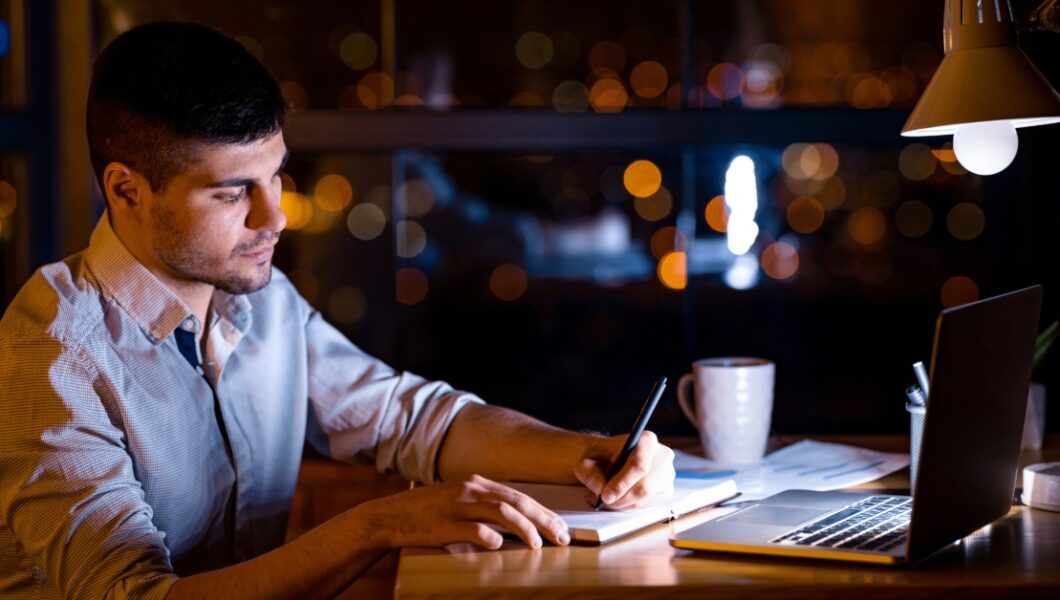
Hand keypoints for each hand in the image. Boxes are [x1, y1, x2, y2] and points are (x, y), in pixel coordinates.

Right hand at [358, 474, 569, 549]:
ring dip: (525, 528)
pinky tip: (500, 546)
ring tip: (538, 544)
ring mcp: (458, 505)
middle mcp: (470, 489)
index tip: (560, 526)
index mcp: (476, 483)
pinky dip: (491, 538)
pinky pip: (474, 530)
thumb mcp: (458, 499)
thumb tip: (517, 520)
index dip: (542, 511)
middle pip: (516, 502)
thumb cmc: (427, 512)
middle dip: (543, 519)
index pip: (518, 495)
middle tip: (561, 537)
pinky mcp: (445, 523)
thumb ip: (483, 505)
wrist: (390, 516)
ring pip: (501, 512)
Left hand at [574, 430, 674, 509]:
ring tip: (606, 500)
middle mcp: (662, 456)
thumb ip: (589, 472)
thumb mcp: (588, 460)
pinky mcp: (666, 490)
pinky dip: (630, 506)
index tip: (605, 495)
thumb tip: (599, 488)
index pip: (639, 464)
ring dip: (623, 503)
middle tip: (604, 502)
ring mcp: (667, 475)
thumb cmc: (601, 457)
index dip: (622, 483)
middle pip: (644, 485)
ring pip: (645, 498)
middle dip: (621, 498)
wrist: (610, 459)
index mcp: (646, 440)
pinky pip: (648, 505)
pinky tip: (618, 499)